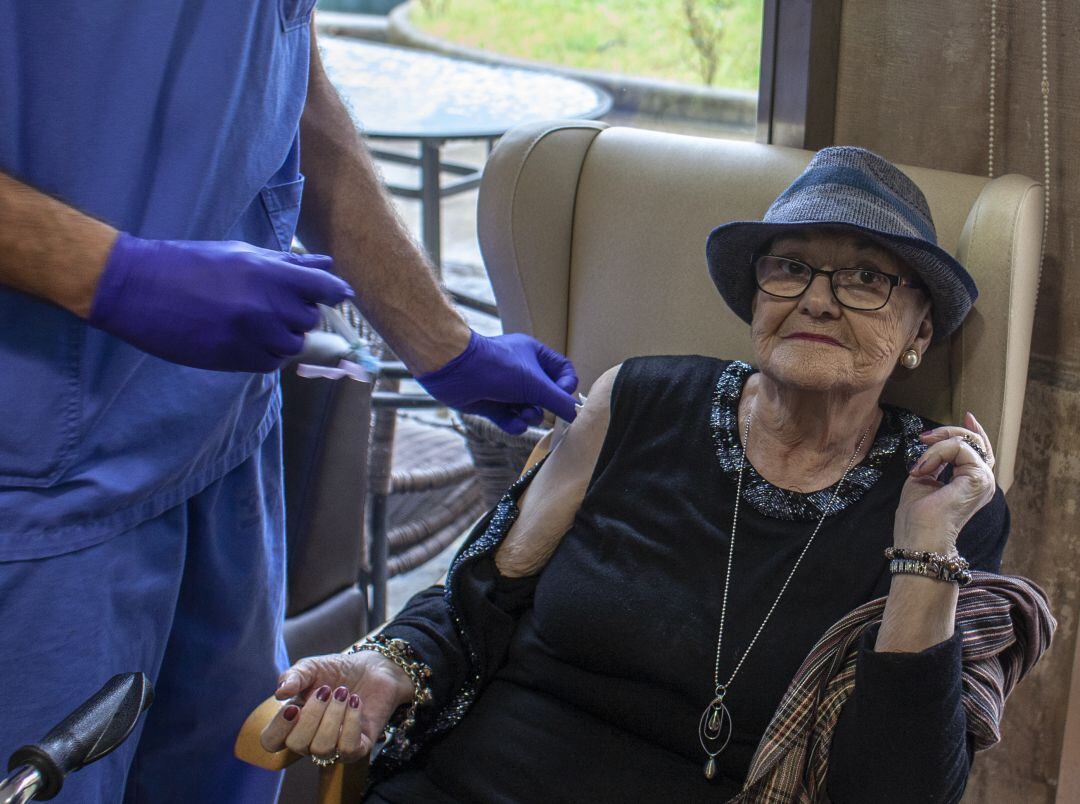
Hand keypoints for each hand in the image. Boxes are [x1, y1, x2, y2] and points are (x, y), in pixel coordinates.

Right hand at [88, 233, 352, 371]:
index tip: (335, 295)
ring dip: (282, 337)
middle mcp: (264, 306)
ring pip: (292, 346)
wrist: (136, 289)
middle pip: (310, 321)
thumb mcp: (240, 254)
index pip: (326, 289)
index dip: (334, 293)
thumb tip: (326, 265)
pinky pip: (269, 364)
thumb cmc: (190, 264)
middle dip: (299, 314)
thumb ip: (287, 264)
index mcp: (268, 274)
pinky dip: (266, 354)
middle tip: (274, 305)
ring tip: (256, 322)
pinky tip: (246, 339)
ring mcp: (248, 335)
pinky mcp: (231, 359)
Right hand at [261, 651, 413, 761]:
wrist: (373, 668)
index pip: (271, 742)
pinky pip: (348, 749)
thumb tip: (279, 693)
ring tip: (344, 693)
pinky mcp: (358, 748)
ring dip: (334, 716)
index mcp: (293, 722)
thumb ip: (294, 677)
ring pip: (322, 748)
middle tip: (327, 690)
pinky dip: (352, 722)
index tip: (293, 706)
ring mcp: (334, 746)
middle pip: (297, 745)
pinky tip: (356, 702)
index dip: (279, 728)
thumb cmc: (337, 670)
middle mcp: (310, 739)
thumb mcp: (312, 667)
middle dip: (312, 715)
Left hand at [415, 331, 578, 434]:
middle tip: (542, 409)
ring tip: (523, 415)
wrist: (455, 370)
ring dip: (530, 416)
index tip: (562, 397)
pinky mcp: (492, 404)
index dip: (566, 386)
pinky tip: (513, 423)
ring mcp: (506, 388)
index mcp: (534, 355)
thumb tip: (576, 414)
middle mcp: (522, 370)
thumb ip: (558, 400)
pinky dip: (514, 424)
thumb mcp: (534, 383)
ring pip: (529, 409)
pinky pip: (511, 419)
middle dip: (545, 406)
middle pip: (546, 394)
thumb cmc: (496, 367)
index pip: (563, 371)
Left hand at [894, 411, 996, 550]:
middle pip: (975, 441)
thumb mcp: (924, 478)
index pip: (979, 450)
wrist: (919, 539)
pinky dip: (936, 453)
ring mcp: (984, 480)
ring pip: (964, 442)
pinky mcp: (980, 478)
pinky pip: (959, 448)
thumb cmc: (917, 515)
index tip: (967, 415)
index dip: (974, 431)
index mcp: (971, 483)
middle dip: (948, 432)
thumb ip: (934, 460)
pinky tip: (923, 469)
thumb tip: (936, 442)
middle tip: (924, 438)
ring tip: (919, 468)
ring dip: (935, 448)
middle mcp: (982, 481)